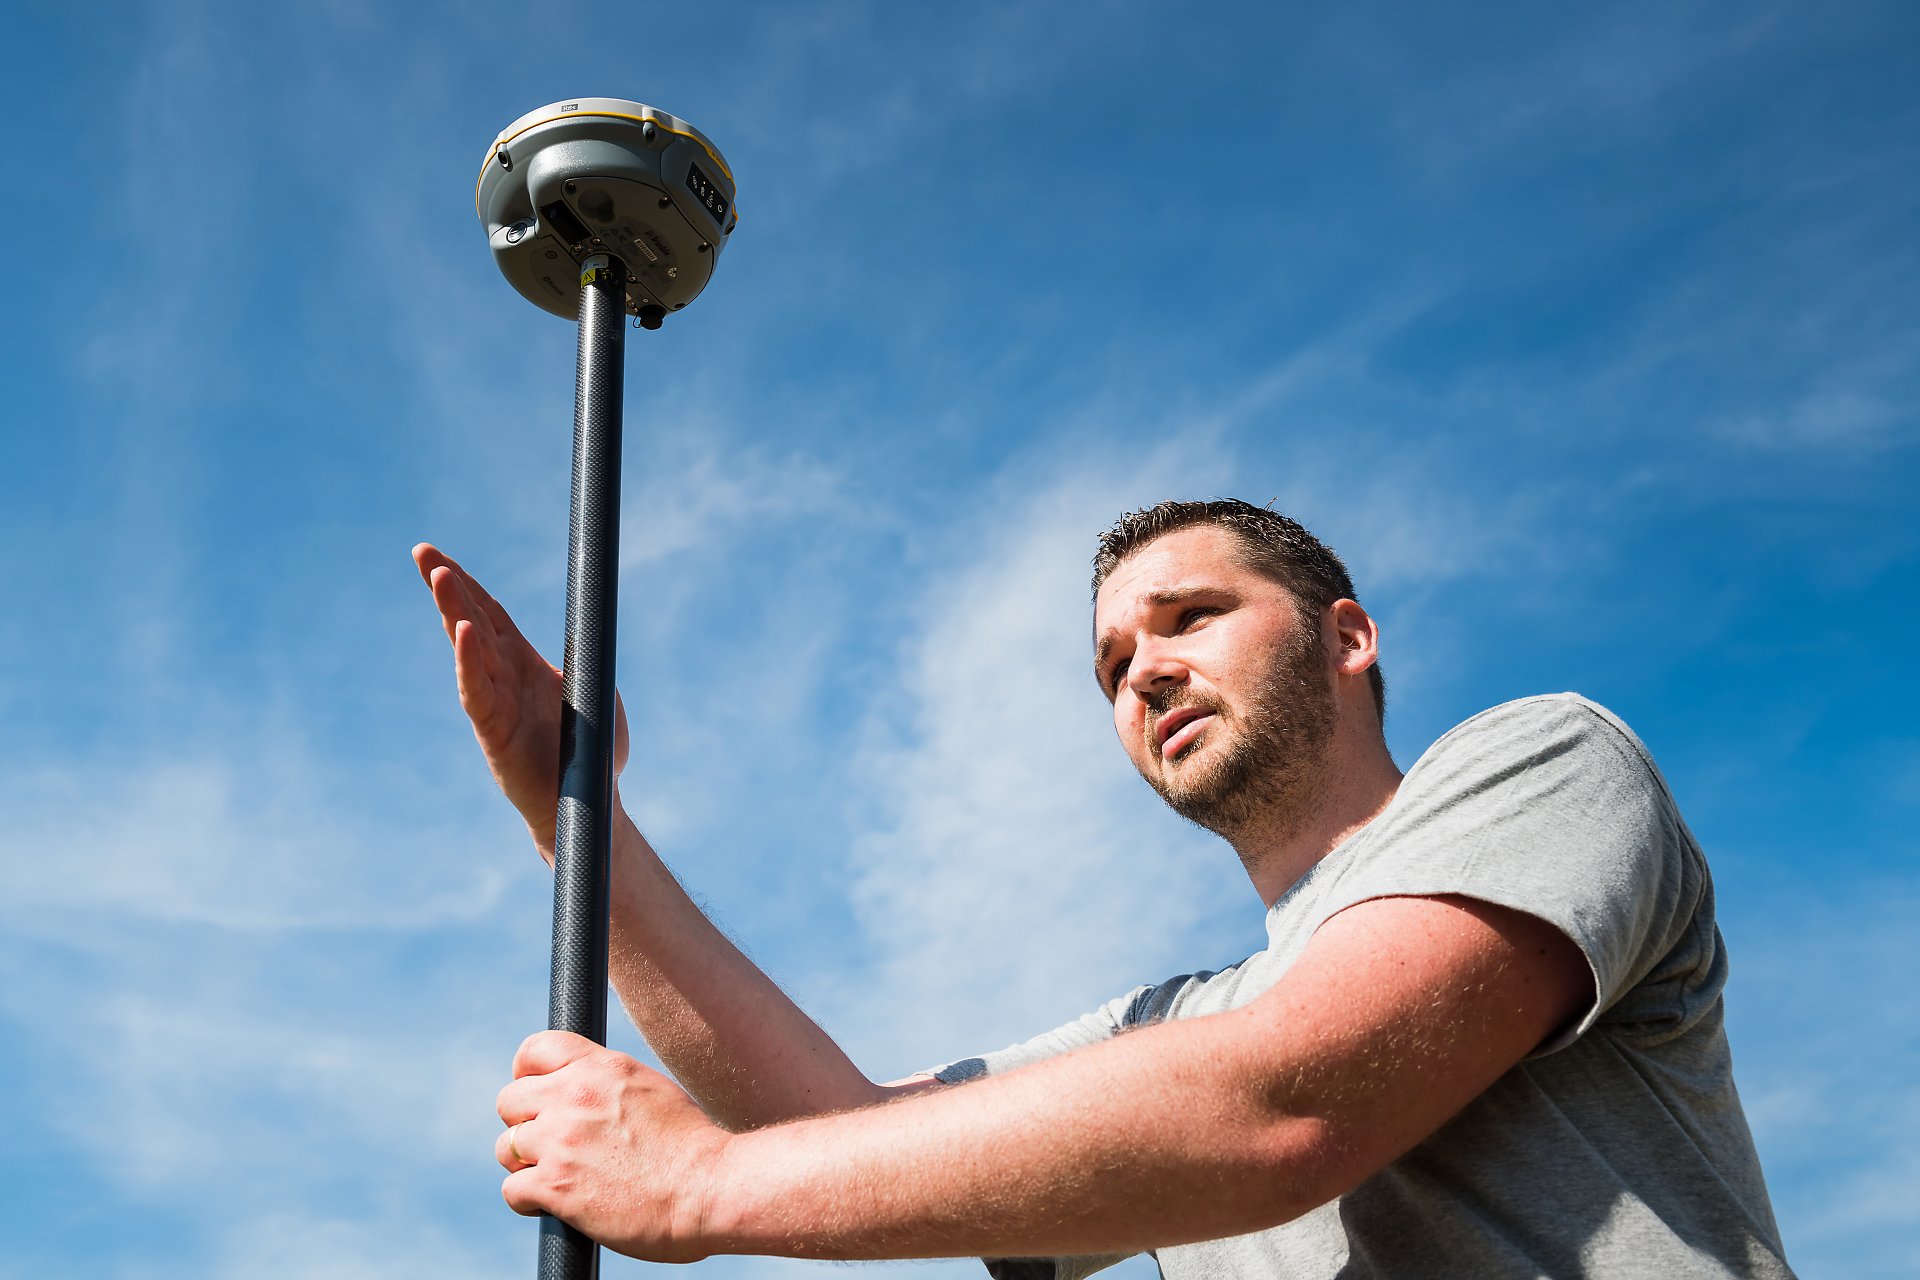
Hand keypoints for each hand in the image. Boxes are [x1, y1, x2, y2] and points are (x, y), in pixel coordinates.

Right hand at [413, 544, 629, 861]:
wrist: (588, 803)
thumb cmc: (592, 753)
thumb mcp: (597, 691)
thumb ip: (586, 659)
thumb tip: (593, 628)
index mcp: (524, 663)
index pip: (489, 612)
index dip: (468, 583)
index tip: (439, 555)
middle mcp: (503, 677)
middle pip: (470, 620)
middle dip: (447, 585)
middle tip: (422, 551)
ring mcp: (494, 702)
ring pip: (469, 649)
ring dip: (454, 611)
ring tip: (440, 575)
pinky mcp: (493, 731)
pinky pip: (477, 692)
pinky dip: (468, 662)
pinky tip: (462, 633)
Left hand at [496, 1032, 730, 1262]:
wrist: (710, 1189)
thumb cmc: (692, 1147)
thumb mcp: (651, 1090)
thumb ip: (608, 1085)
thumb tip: (583, 1092)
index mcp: (602, 1067)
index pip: (535, 1049)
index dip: (526, 1073)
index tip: (535, 1094)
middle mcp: (574, 1096)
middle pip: (509, 1100)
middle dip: (524, 1123)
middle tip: (549, 1143)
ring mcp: (561, 1141)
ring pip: (506, 1147)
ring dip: (526, 1164)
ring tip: (558, 1175)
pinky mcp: (555, 1186)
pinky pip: (512, 1189)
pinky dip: (528, 1200)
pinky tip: (556, 1204)